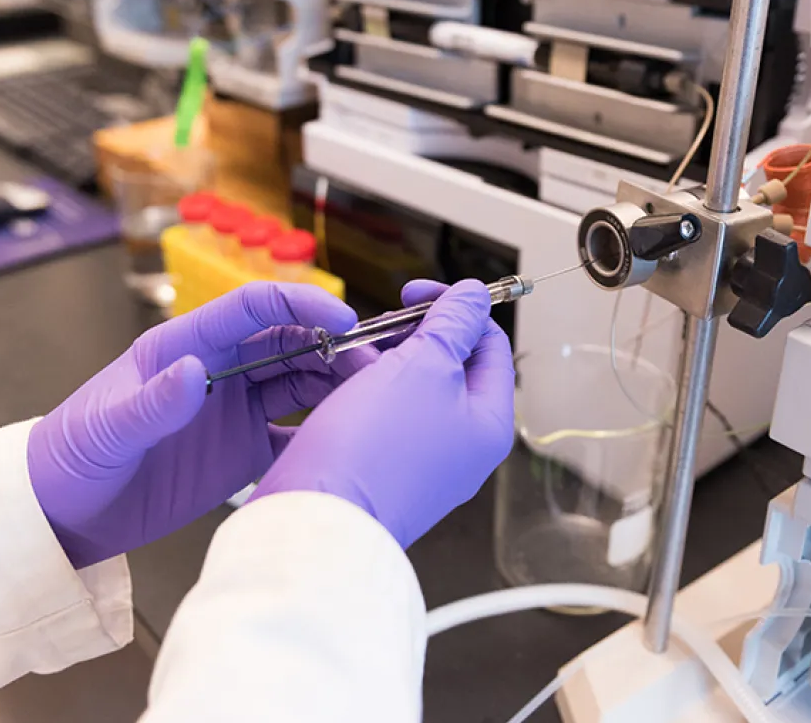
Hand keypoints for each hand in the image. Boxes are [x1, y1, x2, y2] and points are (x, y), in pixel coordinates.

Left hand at [28, 283, 376, 567]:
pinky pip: (294, 434)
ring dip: (336, 385)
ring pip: (301, 382)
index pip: (252, 309)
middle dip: (334, 347)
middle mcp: (217, 371)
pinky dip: (323, 433)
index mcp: (183, 347)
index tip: (340, 321)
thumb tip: (193, 371)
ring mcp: (232, 410)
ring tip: (372, 400)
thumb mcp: (104, 430)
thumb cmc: (69, 459)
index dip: (300, 305)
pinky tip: (348, 441)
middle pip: (289, 343)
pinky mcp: (241, 450)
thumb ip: (150, 403)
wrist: (60, 515)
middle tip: (373, 368)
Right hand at [250, 279, 514, 548]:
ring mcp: (423, 461)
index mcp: (488, 423)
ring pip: (412, 389)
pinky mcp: (384, 470)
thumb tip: (473, 296)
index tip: (416, 292)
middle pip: (451, 367)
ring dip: (386, 360)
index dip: (457, 308)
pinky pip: (383, 416)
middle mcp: (462, 446)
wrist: (319, 519)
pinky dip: (366, 390)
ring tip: (354, 352)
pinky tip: (340, 382)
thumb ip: (454, 324)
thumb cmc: (375, 450)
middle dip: (416, 335)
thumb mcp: (424, 365)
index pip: (490, 346)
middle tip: (382, 324)